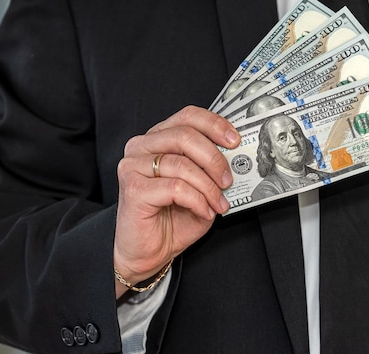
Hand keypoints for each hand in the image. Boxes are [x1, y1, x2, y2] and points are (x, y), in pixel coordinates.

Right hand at [113, 106, 239, 296]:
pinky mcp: (132, 188)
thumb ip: (211, 169)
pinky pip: (175, 187)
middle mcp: (142, 147)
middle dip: (214, 158)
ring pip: (182, 164)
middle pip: (185, 135)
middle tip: (228, 179)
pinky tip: (203, 211)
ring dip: (208, 186)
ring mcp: (133, 166)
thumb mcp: (201, 187)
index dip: (214, 124)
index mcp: (159, 139)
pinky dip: (197, 200)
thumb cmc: (172, 217)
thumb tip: (236, 159)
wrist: (147, 251)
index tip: (235, 140)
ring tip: (218, 203)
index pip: (188, 116)